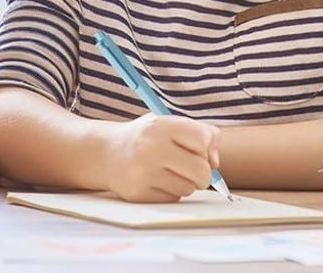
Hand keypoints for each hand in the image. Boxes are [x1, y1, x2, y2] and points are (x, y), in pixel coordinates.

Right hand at [103, 113, 218, 202]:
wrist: (107, 153)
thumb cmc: (148, 137)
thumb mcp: (170, 124)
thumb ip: (199, 134)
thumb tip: (216, 163)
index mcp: (163, 125)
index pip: (204, 139)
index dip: (208, 148)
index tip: (202, 150)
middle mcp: (152, 148)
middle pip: (201, 170)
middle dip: (204, 173)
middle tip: (196, 170)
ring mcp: (144, 172)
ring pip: (188, 187)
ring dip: (187, 183)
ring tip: (172, 172)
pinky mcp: (138, 193)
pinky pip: (173, 198)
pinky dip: (172, 192)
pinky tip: (159, 181)